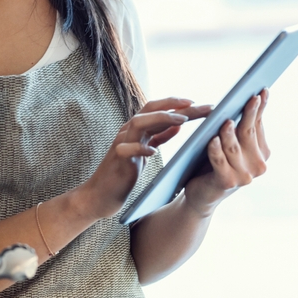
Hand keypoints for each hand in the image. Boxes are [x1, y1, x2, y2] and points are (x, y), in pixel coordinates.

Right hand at [78, 98, 212, 218]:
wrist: (100, 194)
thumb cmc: (123, 173)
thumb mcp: (144, 151)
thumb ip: (158, 137)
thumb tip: (177, 125)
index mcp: (136, 129)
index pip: (156, 108)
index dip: (175, 103)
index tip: (197, 103)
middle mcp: (128, 132)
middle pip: (149, 109)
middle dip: (173, 104)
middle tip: (196, 104)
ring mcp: (121, 144)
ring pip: (138, 122)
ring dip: (161, 118)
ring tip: (181, 120)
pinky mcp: (117, 160)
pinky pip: (126, 150)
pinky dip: (140, 148)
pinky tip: (153, 152)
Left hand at [183, 90, 269, 216]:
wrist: (201, 195)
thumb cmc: (213, 164)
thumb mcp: (230, 145)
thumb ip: (239, 128)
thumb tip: (248, 100)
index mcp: (262, 154)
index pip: (258, 125)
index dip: (260, 108)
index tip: (262, 90)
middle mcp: (257, 166)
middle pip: (248, 133)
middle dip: (249, 114)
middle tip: (250, 97)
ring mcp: (244, 176)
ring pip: (233, 146)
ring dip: (229, 133)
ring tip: (226, 119)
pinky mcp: (226, 182)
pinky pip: (219, 161)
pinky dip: (215, 149)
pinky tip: (212, 139)